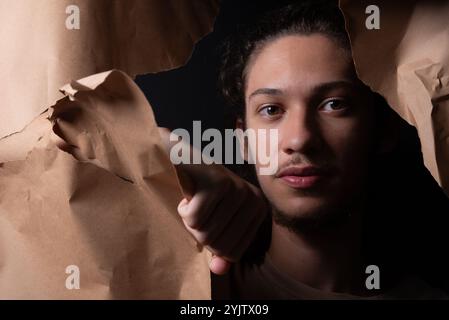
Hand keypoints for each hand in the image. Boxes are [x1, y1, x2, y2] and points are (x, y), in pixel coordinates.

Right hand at [158, 127, 268, 274]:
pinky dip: (184, 209)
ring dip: (190, 221)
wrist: (186, 156)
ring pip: (204, 232)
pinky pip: (194, 218)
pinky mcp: (218, 182)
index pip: (232, 253)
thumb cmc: (203, 191)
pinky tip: (189, 193)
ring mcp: (237, 190)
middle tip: (198, 210)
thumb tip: (219, 269)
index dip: (212, 243)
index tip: (209, 220)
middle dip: (199, 232)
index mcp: (258, 211)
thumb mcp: (216, 221)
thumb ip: (219, 247)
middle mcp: (253, 200)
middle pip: (218, 244)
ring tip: (194, 201)